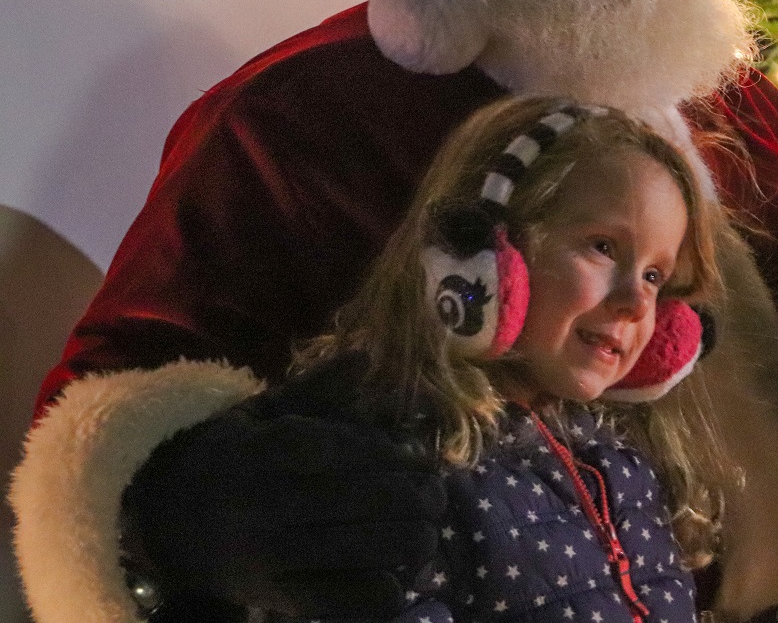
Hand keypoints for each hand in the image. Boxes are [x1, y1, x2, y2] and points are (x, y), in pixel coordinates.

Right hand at [121, 353, 444, 617]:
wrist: (165, 523)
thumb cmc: (232, 458)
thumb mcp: (262, 413)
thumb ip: (317, 388)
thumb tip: (367, 356)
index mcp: (260, 452)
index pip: (340, 448)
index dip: (388, 453)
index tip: (418, 458)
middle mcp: (263, 505)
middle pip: (364, 497)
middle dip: (415, 495)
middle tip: (435, 494)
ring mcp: (270, 556)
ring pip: (365, 548)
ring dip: (412, 537)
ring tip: (426, 529)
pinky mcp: (278, 598)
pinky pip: (347, 600)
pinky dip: (384, 589)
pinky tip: (398, 574)